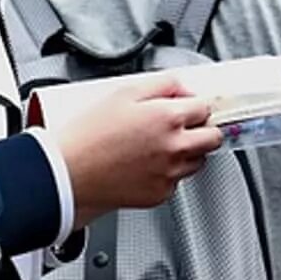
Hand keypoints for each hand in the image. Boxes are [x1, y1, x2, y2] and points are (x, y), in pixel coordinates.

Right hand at [56, 76, 223, 225]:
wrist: (67, 174)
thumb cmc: (88, 135)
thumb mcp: (124, 92)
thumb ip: (163, 84)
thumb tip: (183, 88)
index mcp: (169, 118)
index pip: (206, 108)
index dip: (195, 105)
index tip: (189, 107)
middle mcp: (175, 148)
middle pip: (213, 138)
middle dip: (203, 129)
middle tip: (185, 126)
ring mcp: (169, 174)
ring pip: (198, 161)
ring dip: (189, 152)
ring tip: (160, 146)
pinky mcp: (160, 195)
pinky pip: (177, 181)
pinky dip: (169, 172)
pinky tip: (146, 164)